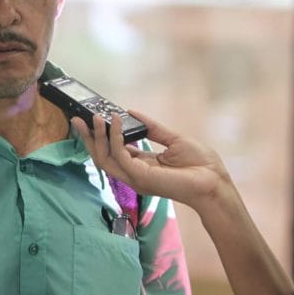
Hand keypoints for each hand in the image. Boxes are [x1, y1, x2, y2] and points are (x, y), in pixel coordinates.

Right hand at [72, 111, 229, 213]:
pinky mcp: (141, 176)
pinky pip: (120, 155)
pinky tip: (116, 122)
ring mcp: (136, 177)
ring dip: (97, 137)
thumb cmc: (201, 165)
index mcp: (142, 166)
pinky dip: (115, 137)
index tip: (93, 119)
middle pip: (102, 157)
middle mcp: (135, 174)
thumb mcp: (174, 139)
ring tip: (95, 117)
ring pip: (105, 158)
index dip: (102, 136)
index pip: (114, 152)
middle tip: (78, 120)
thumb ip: (152, 128)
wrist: (215, 182)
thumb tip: (131, 112)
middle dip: (89, 138)